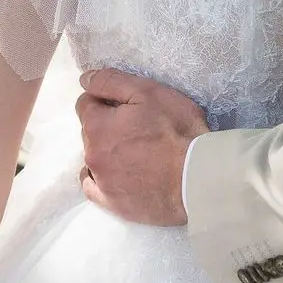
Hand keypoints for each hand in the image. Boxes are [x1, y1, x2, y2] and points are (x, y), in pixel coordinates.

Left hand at [77, 69, 207, 225]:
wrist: (197, 178)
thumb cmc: (176, 131)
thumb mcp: (148, 92)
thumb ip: (111, 82)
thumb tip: (84, 79)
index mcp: (97, 125)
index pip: (86, 103)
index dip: (106, 99)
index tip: (128, 105)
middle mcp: (92, 154)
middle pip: (90, 131)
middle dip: (107, 125)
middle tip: (138, 127)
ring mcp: (101, 181)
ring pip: (93, 158)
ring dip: (106, 151)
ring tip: (134, 152)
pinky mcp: (113, 203)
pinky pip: (93, 187)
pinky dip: (100, 178)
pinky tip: (115, 175)